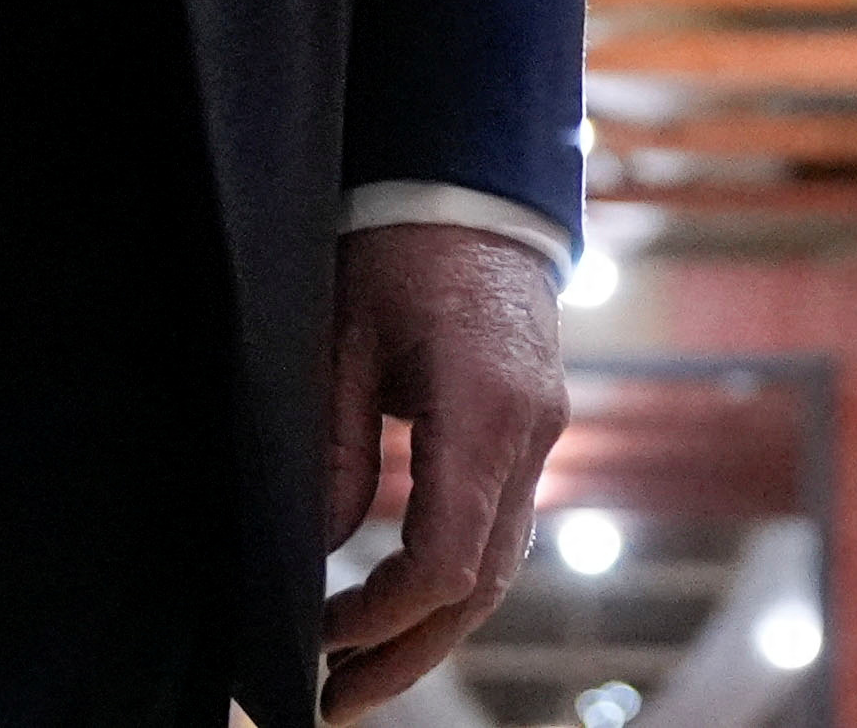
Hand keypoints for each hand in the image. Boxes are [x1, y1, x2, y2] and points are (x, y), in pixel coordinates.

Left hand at [316, 221, 566, 718]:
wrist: (472, 180)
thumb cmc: (397, 244)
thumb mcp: (340, 337)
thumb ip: (334, 450)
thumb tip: (314, 552)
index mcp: (487, 409)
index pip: (448, 561)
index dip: (383, 619)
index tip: (319, 641)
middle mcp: (531, 433)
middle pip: (483, 584)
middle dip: (408, 652)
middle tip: (331, 702)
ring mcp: (542, 433)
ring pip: (499, 567)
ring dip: (431, 629)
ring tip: (355, 675)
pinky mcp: (532, 429)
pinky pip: (500, 528)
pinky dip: (451, 582)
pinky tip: (396, 606)